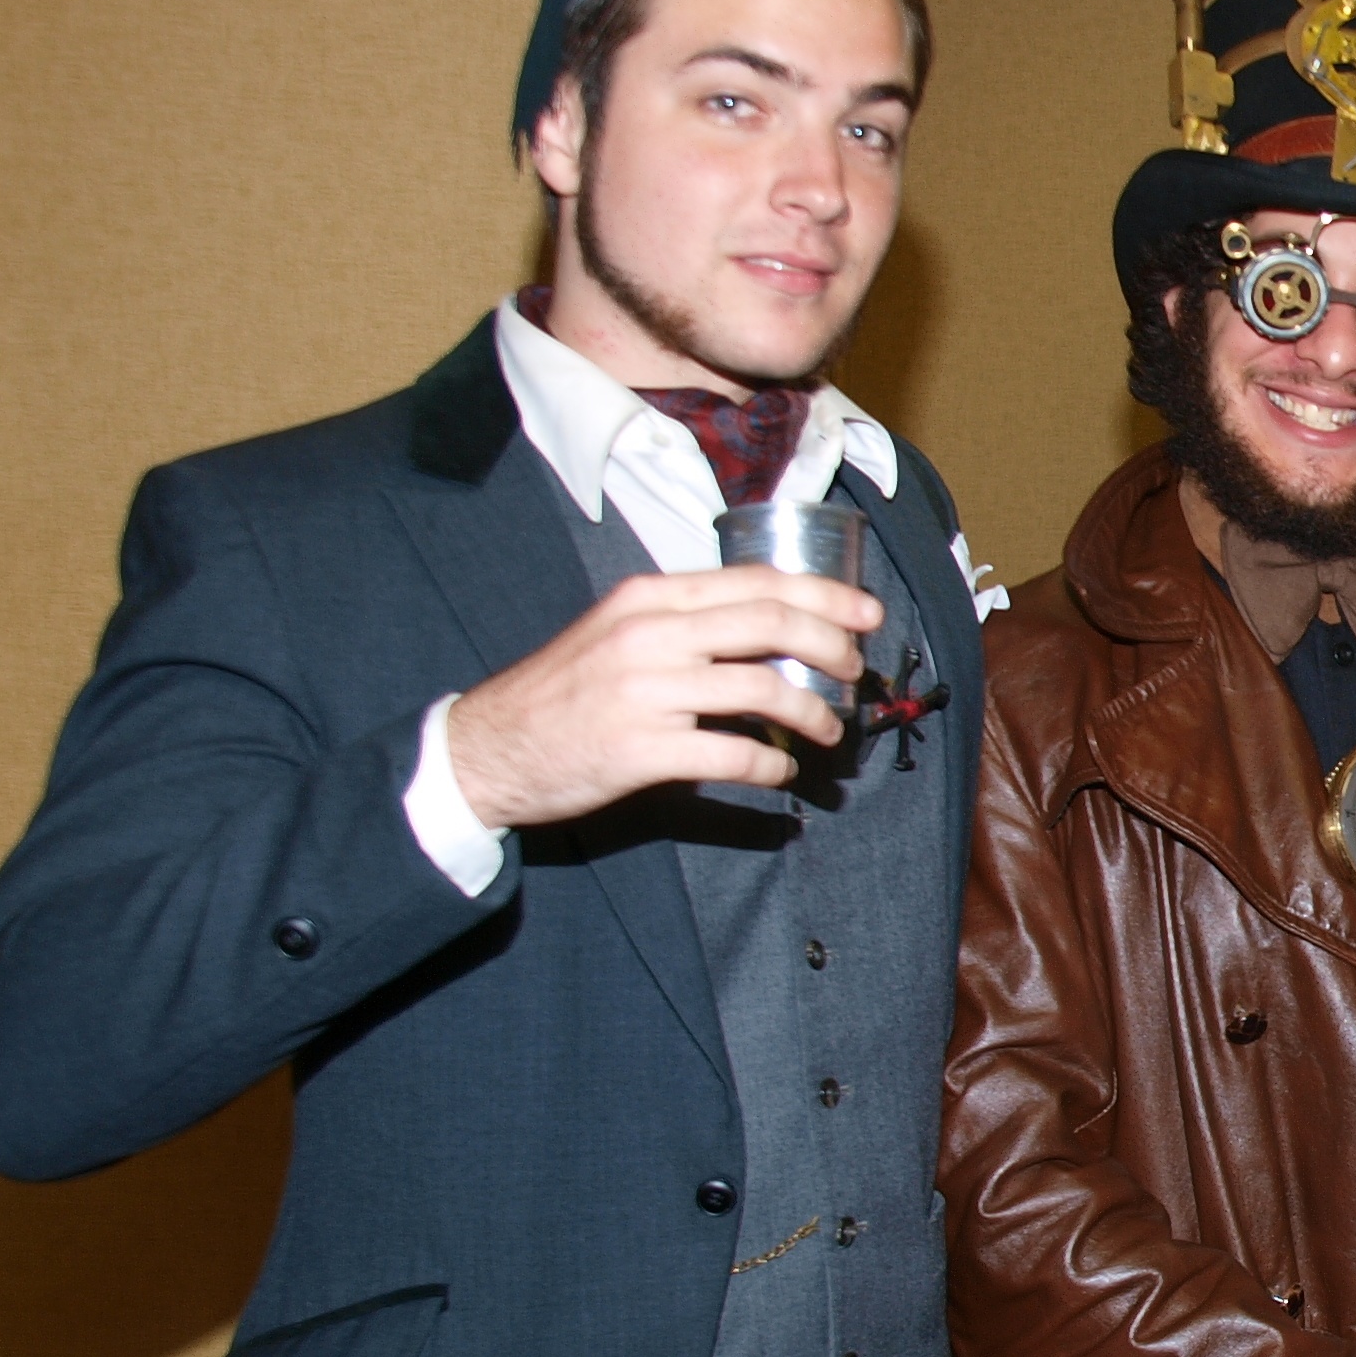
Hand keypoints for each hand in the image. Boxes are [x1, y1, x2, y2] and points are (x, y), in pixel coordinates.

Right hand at [449, 569, 882, 826]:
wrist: (488, 748)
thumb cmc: (564, 691)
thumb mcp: (617, 632)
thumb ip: (685, 623)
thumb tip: (771, 631)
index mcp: (650, 597)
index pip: (757, 583)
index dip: (825, 596)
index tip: (867, 614)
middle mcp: (650, 634)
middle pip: (771, 625)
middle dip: (832, 646)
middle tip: (855, 672)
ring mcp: (645, 692)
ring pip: (762, 690)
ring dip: (813, 713)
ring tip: (828, 731)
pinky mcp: (641, 750)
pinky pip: (733, 756)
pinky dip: (771, 767)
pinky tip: (780, 773)